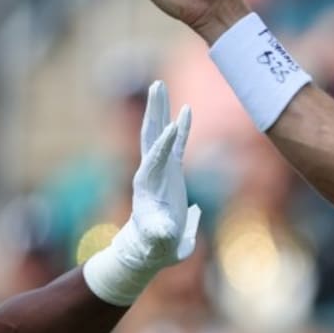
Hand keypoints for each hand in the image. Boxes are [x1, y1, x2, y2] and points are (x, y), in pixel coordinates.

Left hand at [125, 79, 200, 269]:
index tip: (174, 125)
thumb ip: (160, 234)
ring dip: (161, 110)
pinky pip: (177, 144)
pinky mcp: (171, 172)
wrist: (150, 247)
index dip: (165, 143)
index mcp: (147, 184)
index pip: (156, 158)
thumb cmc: (155, 245)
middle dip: (154, 111)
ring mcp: (160, 169)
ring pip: (160, 133)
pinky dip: (181, 127)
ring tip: (160, 85)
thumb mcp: (159, 242)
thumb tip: (165, 231)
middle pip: (151, 134)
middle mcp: (150, 171)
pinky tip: (185, 110)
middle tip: (156, 85)